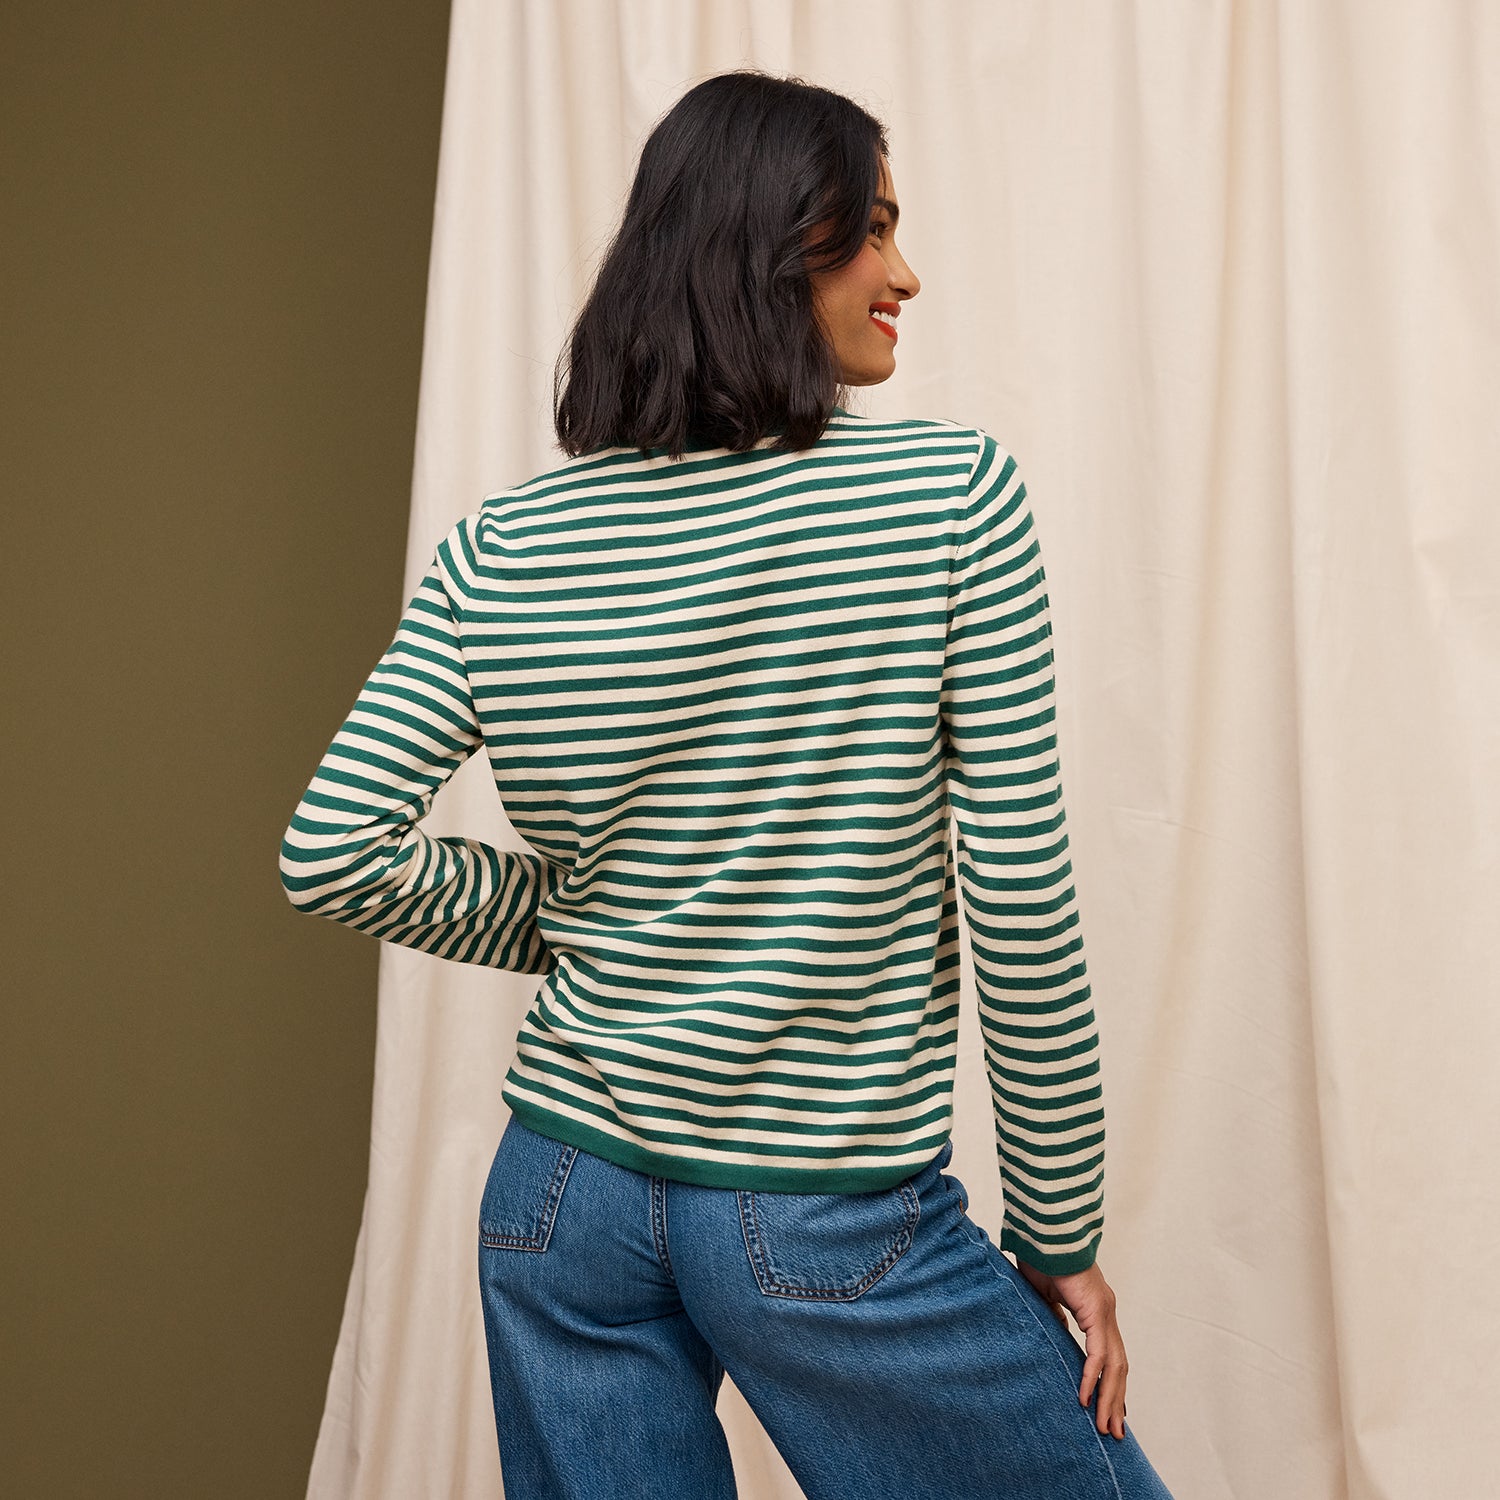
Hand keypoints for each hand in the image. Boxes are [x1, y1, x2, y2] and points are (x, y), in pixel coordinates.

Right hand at [1014, 1257, 1128, 1439]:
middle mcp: (1106, 1313)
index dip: (1111, 1382)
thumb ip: (1055, 1313)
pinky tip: (1085, 1398)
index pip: (1110, 1354)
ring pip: (1115, 1366)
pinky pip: (1098, 1354)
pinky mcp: (1096, 1311)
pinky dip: (1093, 1377)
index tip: (1110, 1408)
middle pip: (1118, 1367)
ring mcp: (1105, 1312)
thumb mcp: (1046, 1293)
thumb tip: (1059, 1331)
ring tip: (1105, 1428)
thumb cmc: (1043, 1255)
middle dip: (1116, 1401)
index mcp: (1096, 1308)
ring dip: (1110, 1399)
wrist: (1047, 1232)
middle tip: (1114, 1431)